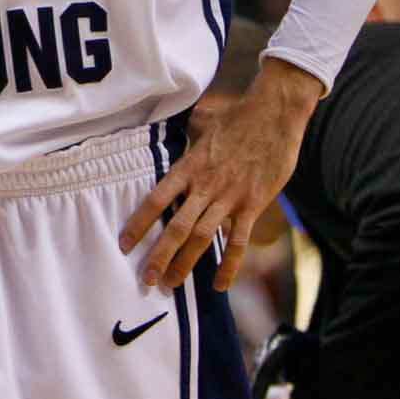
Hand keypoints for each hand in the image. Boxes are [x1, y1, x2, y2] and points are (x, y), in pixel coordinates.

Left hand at [120, 60, 318, 292]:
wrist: (274, 113)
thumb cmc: (238, 115)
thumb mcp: (203, 122)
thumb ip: (188, 133)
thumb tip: (176, 125)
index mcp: (189, 166)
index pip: (156, 199)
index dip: (139, 223)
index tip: (125, 243)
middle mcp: (205, 185)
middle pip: (176, 227)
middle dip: (159, 256)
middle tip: (145, 280)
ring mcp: (230, 197)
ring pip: (202, 237)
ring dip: (185, 264)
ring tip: (171, 284)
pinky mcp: (253, 204)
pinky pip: (238, 241)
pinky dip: (229, 265)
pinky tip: (220, 285)